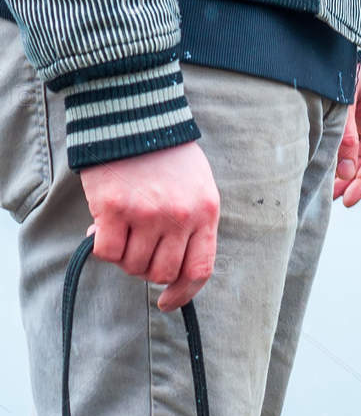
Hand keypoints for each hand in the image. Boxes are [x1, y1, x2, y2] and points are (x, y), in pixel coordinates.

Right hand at [80, 141, 220, 312]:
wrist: (133, 113)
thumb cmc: (165, 152)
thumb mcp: (196, 186)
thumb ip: (189, 224)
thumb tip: (162, 265)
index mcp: (205, 212)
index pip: (199, 270)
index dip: (183, 294)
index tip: (166, 302)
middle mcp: (179, 217)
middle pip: (161, 273)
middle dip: (145, 269)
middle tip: (135, 247)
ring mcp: (147, 214)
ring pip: (132, 265)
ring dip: (123, 256)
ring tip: (120, 229)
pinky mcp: (114, 208)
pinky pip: (106, 252)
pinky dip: (101, 247)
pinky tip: (100, 227)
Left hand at [333, 61, 360, 207]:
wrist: (326, 36)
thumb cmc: (338, 63)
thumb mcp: (342, 101)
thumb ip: (345, 137)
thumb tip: (346, 174)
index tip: (349, 198)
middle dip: (354, 181)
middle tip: (334, 197)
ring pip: (358, 154)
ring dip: (345, 173)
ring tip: (327, 189)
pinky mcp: (347, 114)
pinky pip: (347, 143)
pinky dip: (338, 158)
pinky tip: (325, 168)